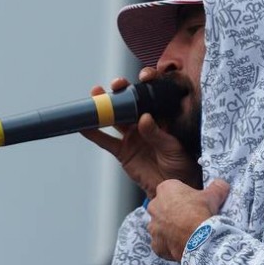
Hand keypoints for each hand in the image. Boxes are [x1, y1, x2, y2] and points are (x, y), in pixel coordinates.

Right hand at [80, 68, 200, 196]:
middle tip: (117, 85)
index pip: (153, 96)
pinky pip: (106, 140)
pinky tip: (82, 125)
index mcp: (161, 117)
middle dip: (121, 91)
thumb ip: (157, 133)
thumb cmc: (180, 165)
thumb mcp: (173, 147)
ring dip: (104, 108)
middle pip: (130, 103)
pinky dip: (94, 133)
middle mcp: (144, 123)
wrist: (172, 187)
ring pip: (115, 118)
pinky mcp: (122, 151)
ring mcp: (132, 136)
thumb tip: (144, 118)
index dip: (147, 83)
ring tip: (94, 96)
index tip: (144, 77)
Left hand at [147, 179, 229, 260]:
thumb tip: (221, 184)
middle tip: (189, 218)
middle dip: (173, 212)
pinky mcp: (155, 244)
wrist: (198, 239)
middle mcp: (154, 206)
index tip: (193, 203)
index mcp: (166, 189)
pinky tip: (182, 245)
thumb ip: (217, 186)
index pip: (173, 189)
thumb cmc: (202, 212)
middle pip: (163, 207)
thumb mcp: (214, 195)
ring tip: (186, 233)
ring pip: (161, 226)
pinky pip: (161, 243)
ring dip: (170, 229)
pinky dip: (169, 245)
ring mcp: (153, 227)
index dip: (184, 196)